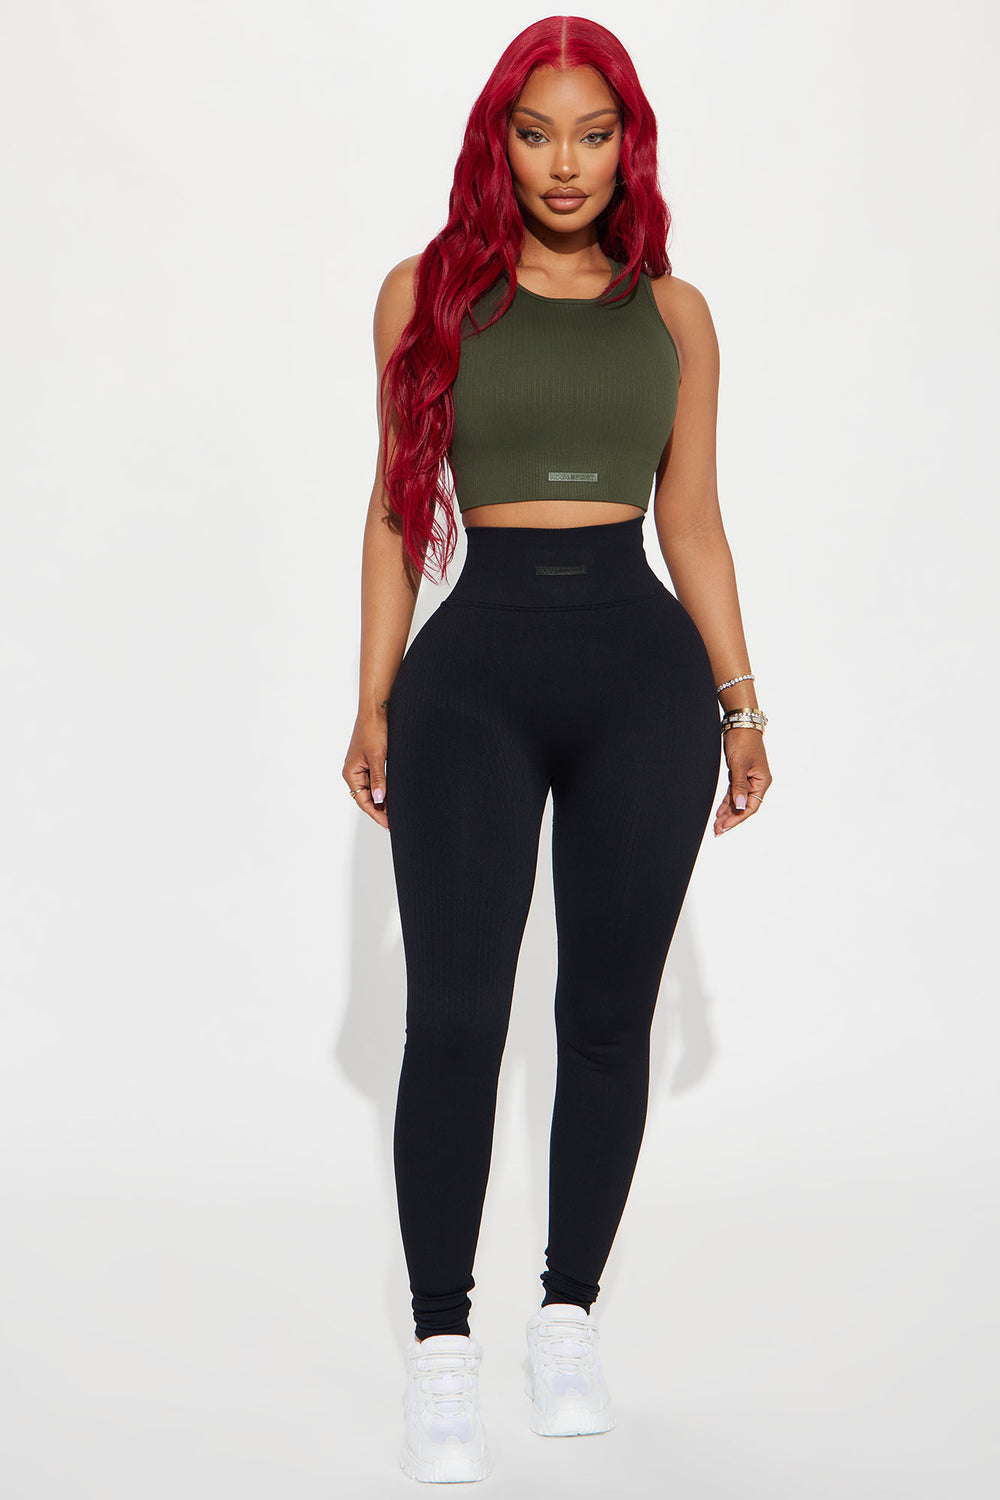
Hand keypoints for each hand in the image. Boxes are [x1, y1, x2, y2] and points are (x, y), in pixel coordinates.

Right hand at [343, 711, 388, 830]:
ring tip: (395, 813)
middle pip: (366, 798)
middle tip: (394, 822)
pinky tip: (393, 796)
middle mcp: (354, 772)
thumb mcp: (378, 756)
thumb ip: (379, 779)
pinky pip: (375, 781)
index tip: (388, 824)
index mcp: (351, 773)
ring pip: (372, 791)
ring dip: (382, 801)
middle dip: (379, 810)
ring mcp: (361, 767)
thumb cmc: (374, 730)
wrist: (376, 711)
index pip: (363, 801)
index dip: (376, 814)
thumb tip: (380, 800)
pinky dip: (384, 789)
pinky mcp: (370, 761)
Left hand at [714, 727, 770, 836]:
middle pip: (744, 806)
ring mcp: (748, 779)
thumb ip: (739, 786)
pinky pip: (733, 793)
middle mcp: (757, 782)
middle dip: (731, 819)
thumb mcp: (739, 765)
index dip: (737, 818)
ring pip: (737, 801)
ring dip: (727, 813)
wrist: (740, 723)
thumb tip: (739, 806)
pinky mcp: (740, 774)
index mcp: (762, 781)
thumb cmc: (743, 741)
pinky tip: (719, 812)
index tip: (724, 827)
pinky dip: (726, 802)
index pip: (751, 806)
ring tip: (716, 825)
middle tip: (717, 831)